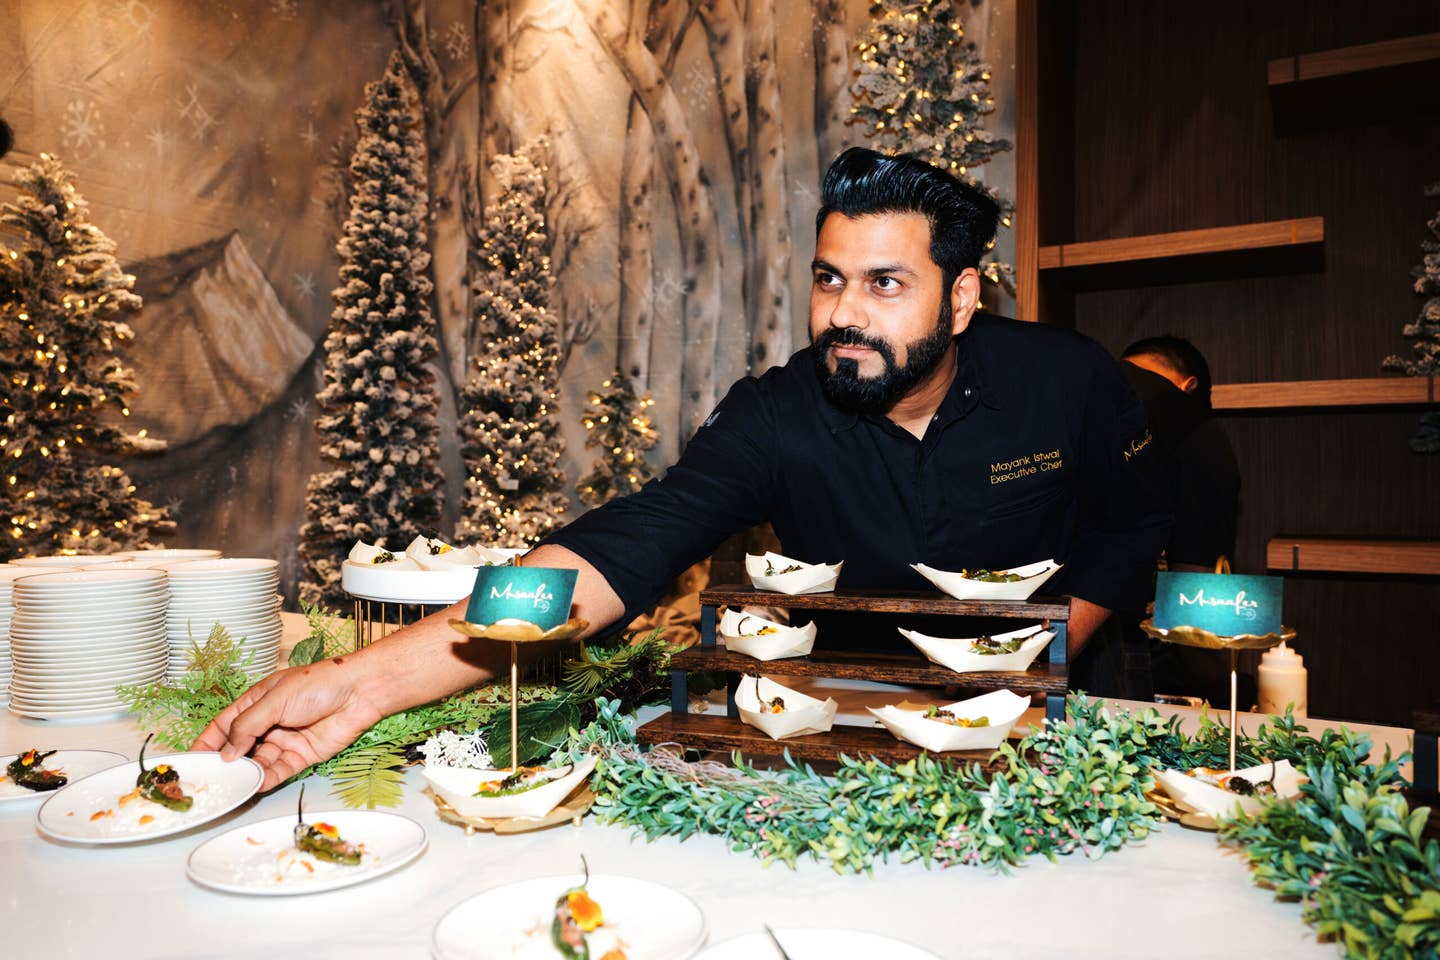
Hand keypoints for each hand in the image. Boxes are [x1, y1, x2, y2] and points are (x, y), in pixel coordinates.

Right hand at [191, 659, 386, 790]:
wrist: (360, 691)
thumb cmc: (319, 683)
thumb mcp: (275, 699)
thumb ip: (248, 726)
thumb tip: (226, 752)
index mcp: (257, 702)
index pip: (224, 724)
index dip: (207, 741)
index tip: (191, 759)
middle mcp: (269, 723)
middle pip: (239, 748)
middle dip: (226, 763)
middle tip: (211, 779)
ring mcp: (285, 740)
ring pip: (258, 762)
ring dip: (247, 773)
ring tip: (235, 784)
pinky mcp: (303, 755)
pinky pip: (280, 771)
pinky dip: (268, 778)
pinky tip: (257, 784)